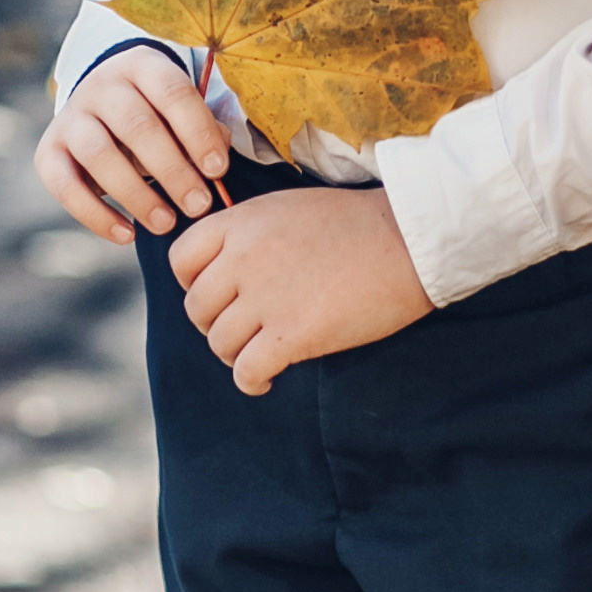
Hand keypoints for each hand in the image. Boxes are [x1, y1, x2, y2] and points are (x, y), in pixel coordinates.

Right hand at [33, 49, 228, 244]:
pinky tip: (127, 235)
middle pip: (136, 125)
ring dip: (136, 194)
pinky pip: (65, 185)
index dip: (198, 132)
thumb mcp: (180, 111)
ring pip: (99, 154)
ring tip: (166, 223)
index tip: (218, 171)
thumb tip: (216, 163)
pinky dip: (95, 214)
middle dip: (172, 170)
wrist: (101, 108)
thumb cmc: (157, 114)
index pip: (172, 92)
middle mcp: (101, 85)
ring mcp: (70, 116)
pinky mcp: (47, 150)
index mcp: (142, 65)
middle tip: (198, 205)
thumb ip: (203, 130)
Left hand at [172, 186, 431, 393]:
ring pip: (220, 343)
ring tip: (260, 353)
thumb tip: (225, 272)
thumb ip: (250, 234)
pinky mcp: (292, 334)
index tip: (218, 294)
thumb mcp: (289, 209)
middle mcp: (244, 258)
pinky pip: (247, 372)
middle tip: (245, 329)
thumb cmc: (358, 224)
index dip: (193, 283)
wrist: (410, 239)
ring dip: (236, 355)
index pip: (181, 259)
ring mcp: (266, 297)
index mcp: (241, 223)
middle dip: (216, 324)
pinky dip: (252, 382)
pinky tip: (268, 379)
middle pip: (197, 308)